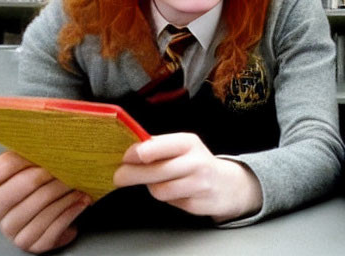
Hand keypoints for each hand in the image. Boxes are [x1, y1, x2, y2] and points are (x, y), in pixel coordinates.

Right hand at [0, 151, 89, 252]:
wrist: (57, 208)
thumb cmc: (47, 180)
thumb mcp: (40, 161)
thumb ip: (39, 150)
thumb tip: (54, 131)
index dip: (18, 162)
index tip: (45, 155)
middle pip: (17, 190)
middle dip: (46, 179)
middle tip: (68, 170)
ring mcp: (11, 228)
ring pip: (36, 211)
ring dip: (63, 197)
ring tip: (81, 187)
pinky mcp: (30, 243)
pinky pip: (50, 230)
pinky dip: (69, 214)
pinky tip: (81, 202)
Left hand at [113, 133, 261, 222]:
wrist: (226, 184)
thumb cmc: (196, 163)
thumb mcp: (181, 148)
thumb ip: (157, 147)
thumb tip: (127, 148)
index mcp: (188, 142)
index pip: (157, 146)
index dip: (135, 153)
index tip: (124, 158)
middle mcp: (196, 161)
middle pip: (155, 170)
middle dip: (131, 174)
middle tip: (118, 177)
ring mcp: (198, 183)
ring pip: (160, 189)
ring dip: (151, 187)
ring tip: (153, 182)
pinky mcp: (197, 203)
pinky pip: (169, 201)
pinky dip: (165, 196)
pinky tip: (170, 190)